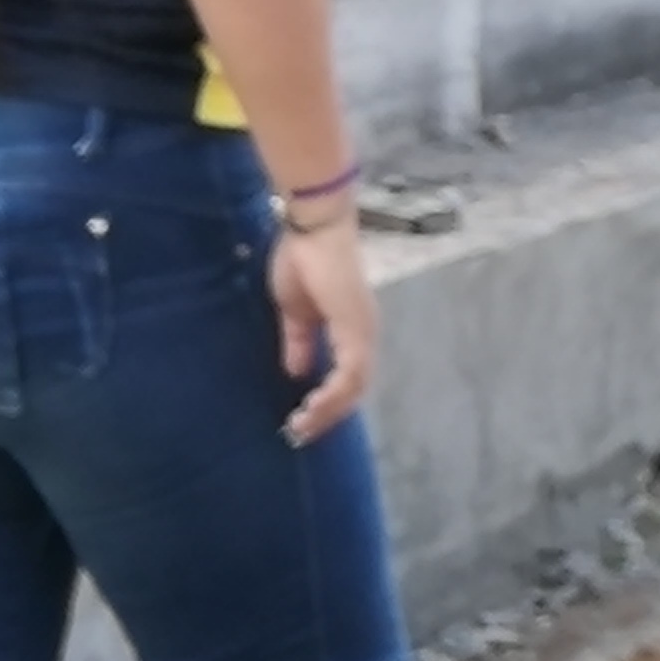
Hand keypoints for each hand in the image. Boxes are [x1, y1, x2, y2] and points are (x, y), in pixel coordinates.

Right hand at [268, 198, 379, 442]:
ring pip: (356, 386)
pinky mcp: (356, 327)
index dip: (328, 402)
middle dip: (328, 415)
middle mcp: (364, 334)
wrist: (312, 228)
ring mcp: (363, 331)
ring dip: (330, 410)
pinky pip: (351, 372)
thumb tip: (298, 372)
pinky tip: (313, 407)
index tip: (301, 420)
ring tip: (303, 425)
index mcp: (351, 330)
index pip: (347, 377)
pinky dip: (335, 394)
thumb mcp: (295, 312)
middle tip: (300, 432)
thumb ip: (299, 342)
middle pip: (355, 388)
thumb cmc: (303, 260)